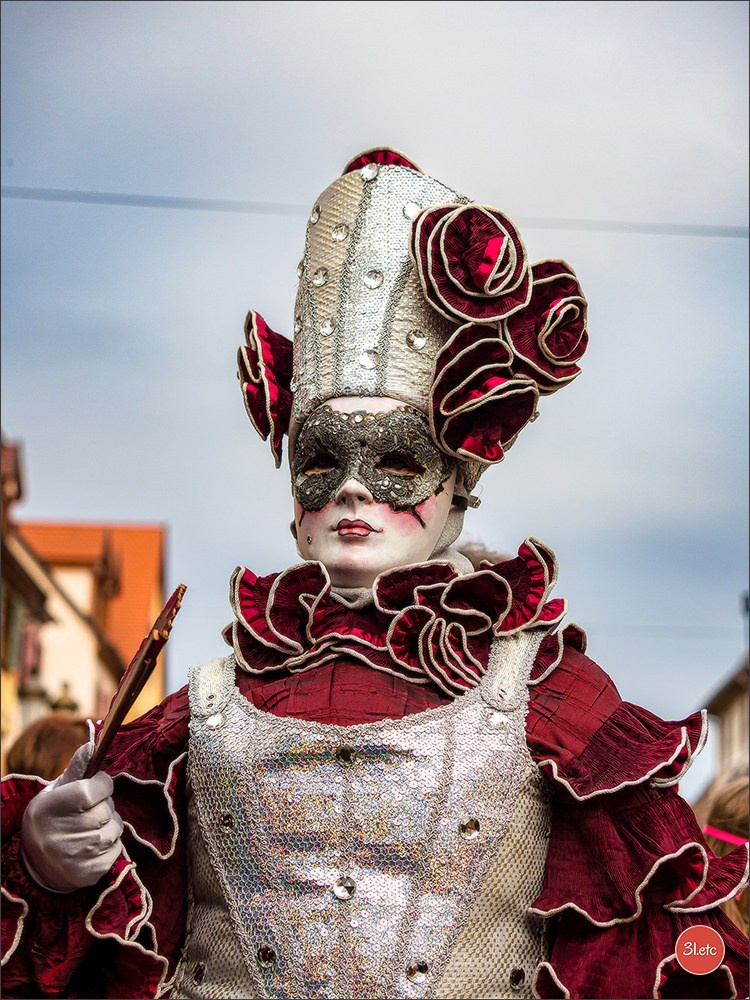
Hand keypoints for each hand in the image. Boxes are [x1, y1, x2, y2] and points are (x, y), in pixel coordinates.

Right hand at [20, 742, 123, 892]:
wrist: (36, 864)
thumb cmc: (51, 818)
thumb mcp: (56, 791)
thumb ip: (76, 769)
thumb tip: (92, 745)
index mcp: (51, 808)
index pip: (91, 790)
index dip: (102, 784)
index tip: (98, 785)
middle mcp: (62, 834)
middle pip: (106, 810)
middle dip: (105, 805)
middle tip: (91, 810)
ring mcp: (76, 856)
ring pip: (115, 829)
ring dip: (109, 825)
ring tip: (92, 827)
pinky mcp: (89, 873)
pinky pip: (117, 850)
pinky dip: (110, 845)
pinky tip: (93, 845)